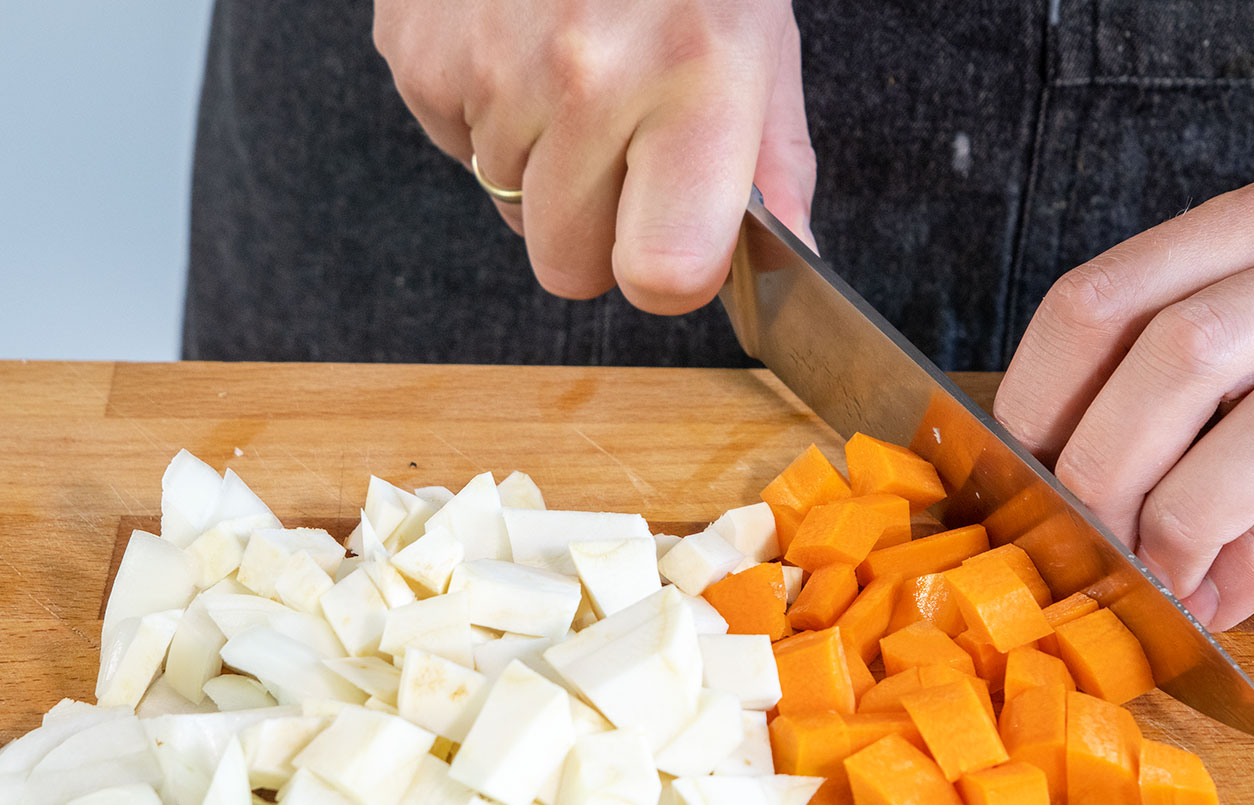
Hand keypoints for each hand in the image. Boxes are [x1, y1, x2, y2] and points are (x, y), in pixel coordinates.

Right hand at [373, 0, 813, 310]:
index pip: (662, 275)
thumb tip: (788, 254)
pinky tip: (519, 44)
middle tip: (624, 150)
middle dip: (596, 232)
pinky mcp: (418, 55)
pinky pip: (453, 145)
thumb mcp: (758, 33)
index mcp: (693, 83)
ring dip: (541, 164)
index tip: (675, 244)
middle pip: (569, 266)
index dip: (667, 276)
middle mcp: (588, 81)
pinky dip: (486, 115)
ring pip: (507, 207)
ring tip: (574, 70)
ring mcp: (491, 70)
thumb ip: (774, 155)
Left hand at [992, 159, 1253, 629]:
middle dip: (1103, 467)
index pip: (1112, 295)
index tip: (1013, 469)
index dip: (1040, 395)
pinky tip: (1224, 598)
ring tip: (1148, 581)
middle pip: (1182, 358)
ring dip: (1182, 522)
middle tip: (1074, 539)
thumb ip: (1193, 332)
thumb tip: (1065, 456)